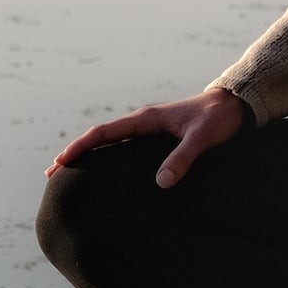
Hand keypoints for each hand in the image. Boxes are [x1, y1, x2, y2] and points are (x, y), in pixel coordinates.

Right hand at [44, 86, 246, 187]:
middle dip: (77, 153)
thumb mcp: (201, 137)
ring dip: (92, 156)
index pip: (104, 132)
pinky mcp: (160, 137)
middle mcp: (144, 122)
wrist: (235, 105)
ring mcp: (151, 129)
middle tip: (52, 174)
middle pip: (102, 138)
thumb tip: (161, 182)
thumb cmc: (218, 118)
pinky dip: (110, 157)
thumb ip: (183, 157)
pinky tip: (109, 174)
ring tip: (73, 175)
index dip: (81, 147)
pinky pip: (127, 147)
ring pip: (113, 143)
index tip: (60, 162)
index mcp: (146, 119)